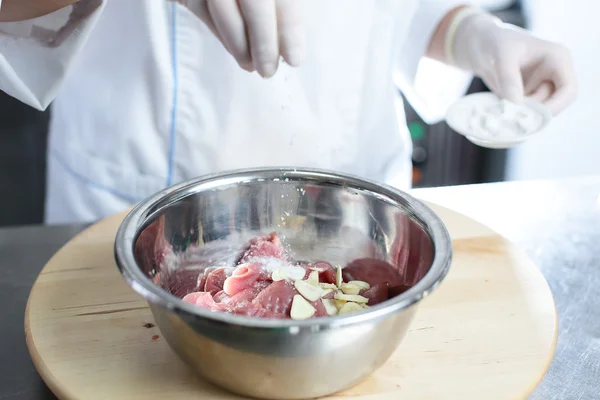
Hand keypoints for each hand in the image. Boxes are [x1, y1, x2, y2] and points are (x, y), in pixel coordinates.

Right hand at [174, 0, 305, 76]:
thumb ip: (281, 0)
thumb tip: (289, 30)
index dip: (289, 29)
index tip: (294, 59)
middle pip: (254, 2)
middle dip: (263, 43)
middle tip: (269, 71)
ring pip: (220, 6)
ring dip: (237, 43)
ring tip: (251, 66)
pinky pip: (199, 6)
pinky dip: (217, 30)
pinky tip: (233, 47)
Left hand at [451, 11, 576, 115]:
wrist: (478, 44)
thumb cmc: (493, 42)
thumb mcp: (501, 56)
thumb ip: (509, 80)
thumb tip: (516, 105)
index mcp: (557, 59)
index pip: (568, 90)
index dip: (554, 107)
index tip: (531, 116)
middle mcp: (553, 74)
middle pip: (553, 105)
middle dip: (533, 114)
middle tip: (510, 116)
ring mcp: (539, 86)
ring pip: (536, 112)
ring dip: (520, 115)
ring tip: (499, 109)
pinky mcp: (525, 96)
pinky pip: (523, 112)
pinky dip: (512, 114)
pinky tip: (497, 110)